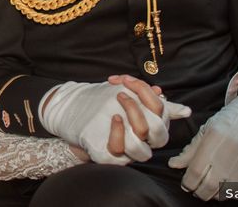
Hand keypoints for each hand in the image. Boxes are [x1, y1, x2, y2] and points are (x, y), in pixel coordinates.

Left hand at [41, 76, 190, 164]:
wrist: (75, 119)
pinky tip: (114, 118)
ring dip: (133, 117)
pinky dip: (119, 133)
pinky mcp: (111, 159)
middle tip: (122, 91)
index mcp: (150, 127)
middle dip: (142, 105)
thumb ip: (141, 95)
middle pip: (158, 131)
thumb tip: (161, 91)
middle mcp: (143, 143)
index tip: (125, 79)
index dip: (146, 93)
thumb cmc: (103, 108)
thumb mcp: (122, 96)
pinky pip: (120, 152)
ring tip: (118, 99)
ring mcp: (128, 154)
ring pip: (141, 147)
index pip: (162, 112)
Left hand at [168, 86, 237, 199]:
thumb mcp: (206, 131)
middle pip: (207, 189)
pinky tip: (227, 182)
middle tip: (197, 186)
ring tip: (212, 183)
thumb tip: (173, 165)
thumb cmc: (230, 121)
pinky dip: (230, 192)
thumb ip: (189, 151)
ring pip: (222, 194)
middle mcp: (227, 162)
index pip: (194, 175)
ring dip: (214, 193)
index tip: (186, 183)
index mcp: (212, 148)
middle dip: (198, 191)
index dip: (187, 183)